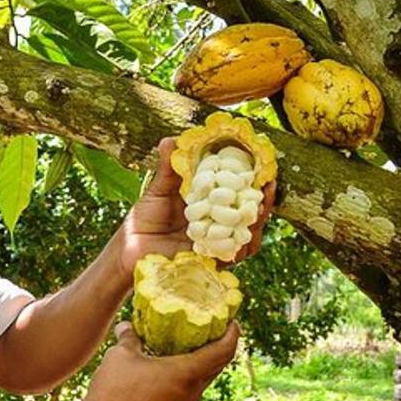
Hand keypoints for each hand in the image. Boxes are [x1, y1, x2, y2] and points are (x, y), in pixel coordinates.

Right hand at [80, 320, 239, 400]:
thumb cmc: (113, 391)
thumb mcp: (121, 355)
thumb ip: (129, 337)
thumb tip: (127, 324)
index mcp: (187, 374)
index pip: (223, 351)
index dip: (233, 333)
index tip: (233, 320)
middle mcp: (192, 392)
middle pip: (218, 365)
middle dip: (220, 345)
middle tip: (212, 326)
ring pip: (204, 379)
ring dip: (203, 361)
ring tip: (190, 343)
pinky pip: (189, 390)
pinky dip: (189, 374)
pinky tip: (170, 366)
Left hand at [114, 137, 275, 278]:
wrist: (132, 248)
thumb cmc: (145, 218)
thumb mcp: (158, 191)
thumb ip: (168, 169)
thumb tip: (169, 139)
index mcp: (210, 202)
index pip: (238, 191)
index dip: (253, 180)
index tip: (263, 167)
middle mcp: (218, 222)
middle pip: (249, 213)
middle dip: (263, 201)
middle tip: (268, 186)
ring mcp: (217, 242)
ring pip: (247, 235)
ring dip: (256, 223)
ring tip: (258, 209)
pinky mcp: (212, 260)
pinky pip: (234, 255)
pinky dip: (241, 246)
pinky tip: (244, 236)